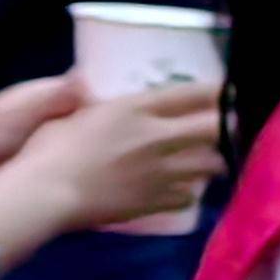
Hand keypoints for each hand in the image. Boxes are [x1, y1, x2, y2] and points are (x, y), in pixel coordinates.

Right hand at [1, 80, 220, 235]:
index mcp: (135, 109)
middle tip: (232, 129)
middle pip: (214, 129)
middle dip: (228, 128)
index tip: (231, 91)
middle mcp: (158, 137)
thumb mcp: (69, 115)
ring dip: (212, 163)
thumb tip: (81, 78)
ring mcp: (162, 171)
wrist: (47, 193)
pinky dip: (187, 196)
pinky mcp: (156, 201)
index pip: (189, 94)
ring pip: (210, 166)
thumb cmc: (49, 149)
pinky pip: (187, 198)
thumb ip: (86, 101)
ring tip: (211, 163)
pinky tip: (182, 194)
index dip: (216, 91)